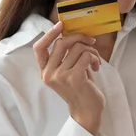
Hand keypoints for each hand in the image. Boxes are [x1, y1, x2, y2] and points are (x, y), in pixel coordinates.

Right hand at [33, 21, 104, 135]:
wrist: (87, 110)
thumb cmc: (81, 88)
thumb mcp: (68, 71)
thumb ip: (66, 56)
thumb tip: (74, 34)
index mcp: (45, 71)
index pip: (38, 48)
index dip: (48, 34)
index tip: (61, 24)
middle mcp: (49, 73)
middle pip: (62, 42)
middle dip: (80, 38)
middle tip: (91, 43)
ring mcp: (60, 76)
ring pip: (77, 48)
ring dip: (91, 51)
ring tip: (95, 61)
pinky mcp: (74, 78)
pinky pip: (86, 56)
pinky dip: (94, 58)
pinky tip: (96, 67)